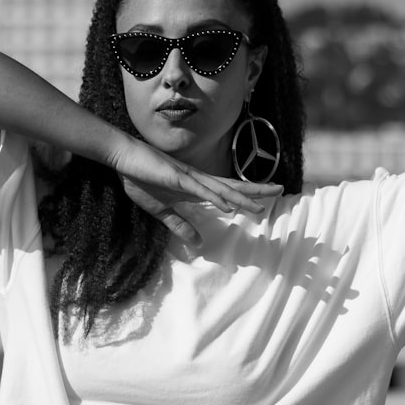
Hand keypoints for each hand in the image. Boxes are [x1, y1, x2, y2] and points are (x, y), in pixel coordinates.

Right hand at [110, 139, 282, 242]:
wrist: (122, 161)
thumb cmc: (141, 179)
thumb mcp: (162, 210)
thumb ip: (180, 225)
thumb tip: (197, 243)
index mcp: (196, 187)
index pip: (228, 191)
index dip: (247, 195)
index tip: (267, 200)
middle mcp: (198, 180)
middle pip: (233, 186)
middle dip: (256, 190)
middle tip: (282, 190)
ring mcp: (189, 177)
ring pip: (221, 188)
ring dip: (241, 197)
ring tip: (261, 206)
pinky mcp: (177, 177)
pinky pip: (200, 189)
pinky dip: (215, 196)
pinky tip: (228, 204)